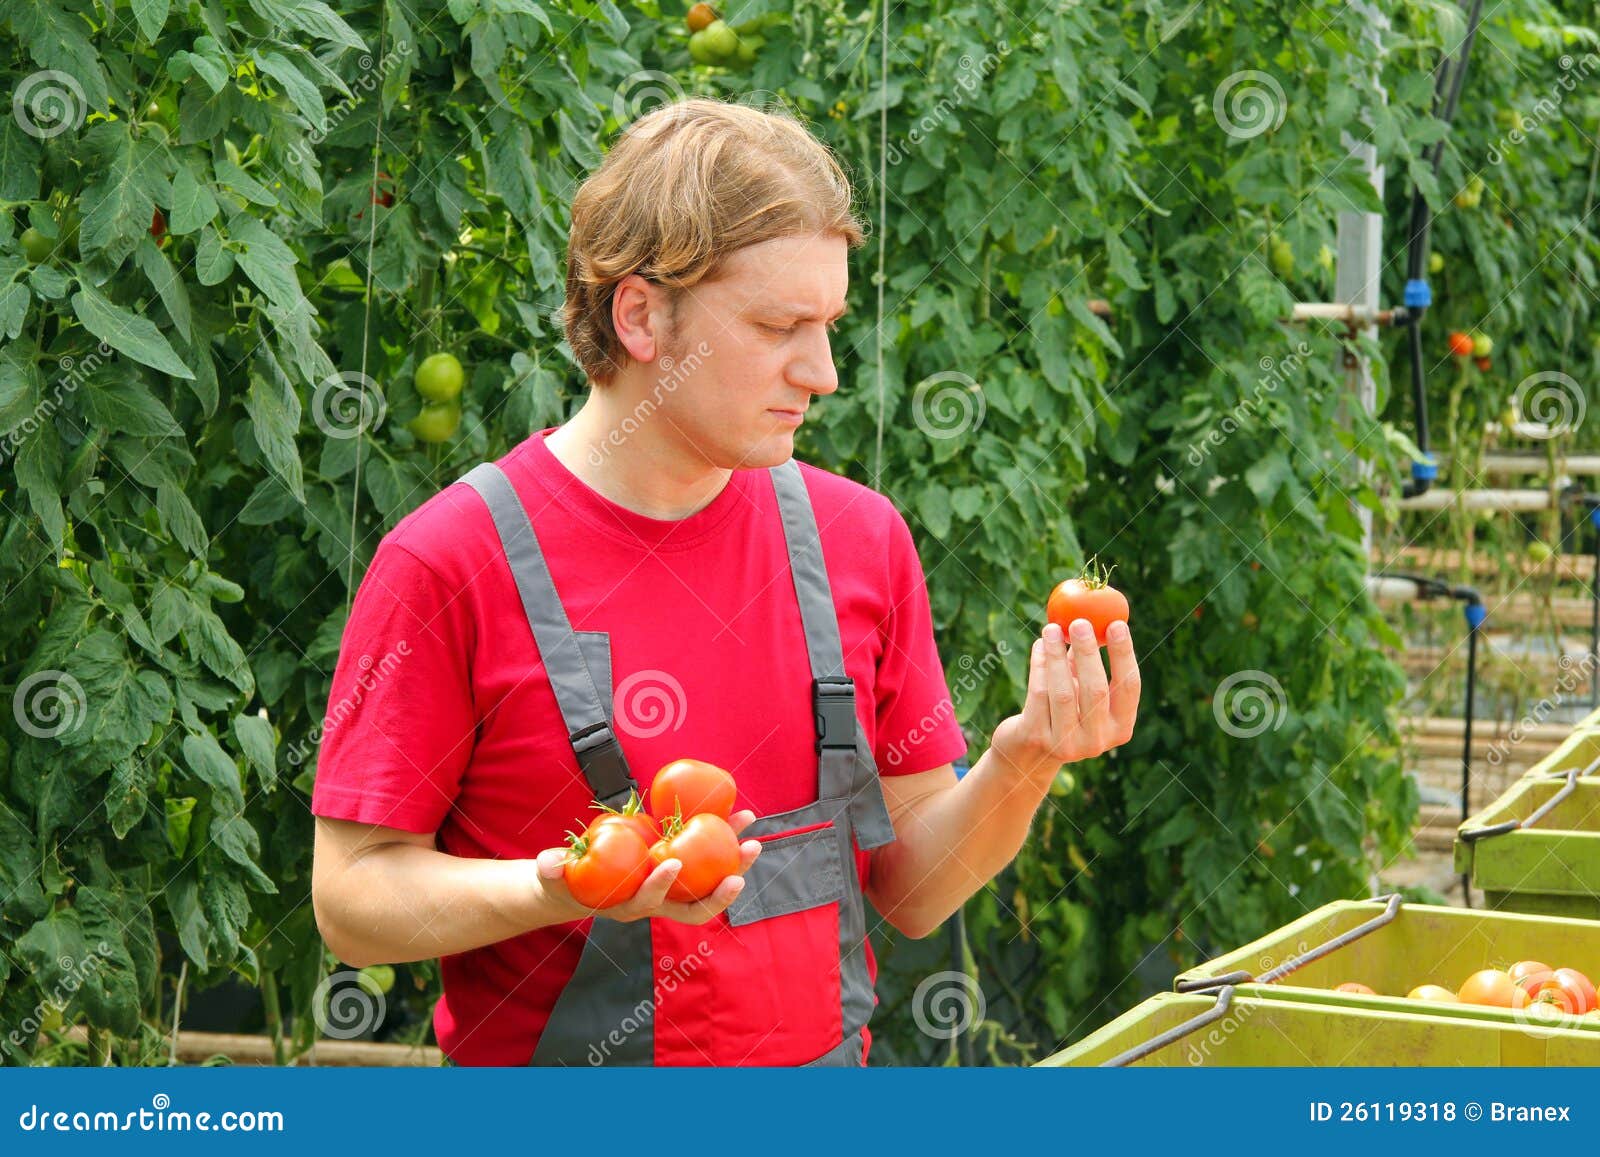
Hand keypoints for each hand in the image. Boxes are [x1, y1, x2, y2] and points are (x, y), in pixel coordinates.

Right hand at [534, 810, 762, 925]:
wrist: (578, 883)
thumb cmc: (565, 878)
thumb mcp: (553, 875)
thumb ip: (550, 868)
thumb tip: (549, 864)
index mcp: (627, 905)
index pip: (650, 903)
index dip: (660, 886)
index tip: (672, 863)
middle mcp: (656, 903)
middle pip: (694, 907)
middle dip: (719, 893)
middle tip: (740, 870)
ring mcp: (671, 890)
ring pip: (709, 886)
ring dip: (733, 865)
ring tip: (753, 840)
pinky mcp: (679, 871)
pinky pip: (708, 860)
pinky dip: (726, 843)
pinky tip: (739, 819)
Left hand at [989, 618, 1139, 779]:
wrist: (1029, 750)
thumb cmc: (1063, 708)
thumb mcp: (1082, 687)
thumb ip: (1088, 659)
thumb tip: (1092, 614)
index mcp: (1121, 728)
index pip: (1129, 687)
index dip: (1123, 654)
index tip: (1116, 623)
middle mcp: (1099, 741)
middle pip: (1096, 690)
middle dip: (1088, 652)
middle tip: (1080, 622)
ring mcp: (1068, 744)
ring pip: (1063, 692)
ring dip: (1057, 655)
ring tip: (1051, 628)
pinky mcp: (1038, 739)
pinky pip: (1039, 694)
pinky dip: (1039, 666)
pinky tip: (1039, 645)